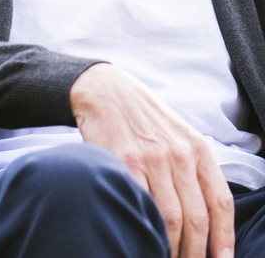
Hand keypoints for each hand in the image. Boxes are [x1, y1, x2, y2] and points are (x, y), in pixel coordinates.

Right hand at [70, 63, 233, 257]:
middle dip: (195, 253)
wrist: (107, 91)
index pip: (220, 201)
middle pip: (196, 218)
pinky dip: (146, 230)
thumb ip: (193, 169)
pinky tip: (145, 239)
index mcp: (197, 148)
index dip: (224, 238)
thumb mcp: (178, 135)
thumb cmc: (143, 118)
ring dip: (171, 249)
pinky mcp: (125, 162)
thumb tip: (204, 216)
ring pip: (171, 219)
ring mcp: (152, 158)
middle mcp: (179, 154)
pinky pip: (142, 206)